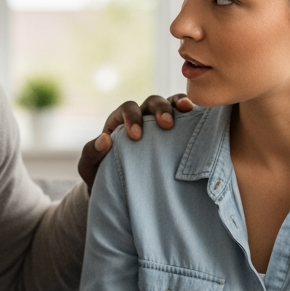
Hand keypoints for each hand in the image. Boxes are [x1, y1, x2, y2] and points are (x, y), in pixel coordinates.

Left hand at [78, 93, 193, 190]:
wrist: (118, 189)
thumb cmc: (102, 175)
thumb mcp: (89, 168)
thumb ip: (91, 154)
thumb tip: (105, 140)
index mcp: (120, 121)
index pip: (128, 109)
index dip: (132, 118)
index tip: (136, 136)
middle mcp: (142, 117)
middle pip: (152, 101)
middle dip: (159, 109)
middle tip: (166, 124)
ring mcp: (160, 123)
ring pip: (171, 103)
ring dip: (179, 104)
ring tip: (188, 110)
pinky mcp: (176, 134)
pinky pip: (185, 119)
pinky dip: (192, 115)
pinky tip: (200, 120)